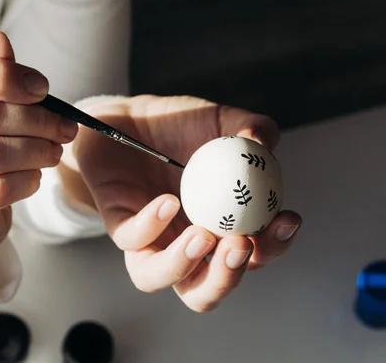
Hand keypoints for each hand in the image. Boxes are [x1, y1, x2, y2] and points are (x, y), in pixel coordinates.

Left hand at [61, 95, 301, 311]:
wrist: (130, 116)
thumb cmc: (179, 127)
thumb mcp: (219, 122)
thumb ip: (249, 128)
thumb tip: (263, 141)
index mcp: (218, 228)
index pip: (253, 255)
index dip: (274, 246)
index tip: (287, 218)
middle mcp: (183, 243)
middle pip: (207, 288)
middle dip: (228, 276)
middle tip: (241, 244)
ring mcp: (148, 238)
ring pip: (157, 278)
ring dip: (183, 266)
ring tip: (202, 236)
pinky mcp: (119, 223)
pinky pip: (130, 239)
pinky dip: (150, 226)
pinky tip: (168, 202)